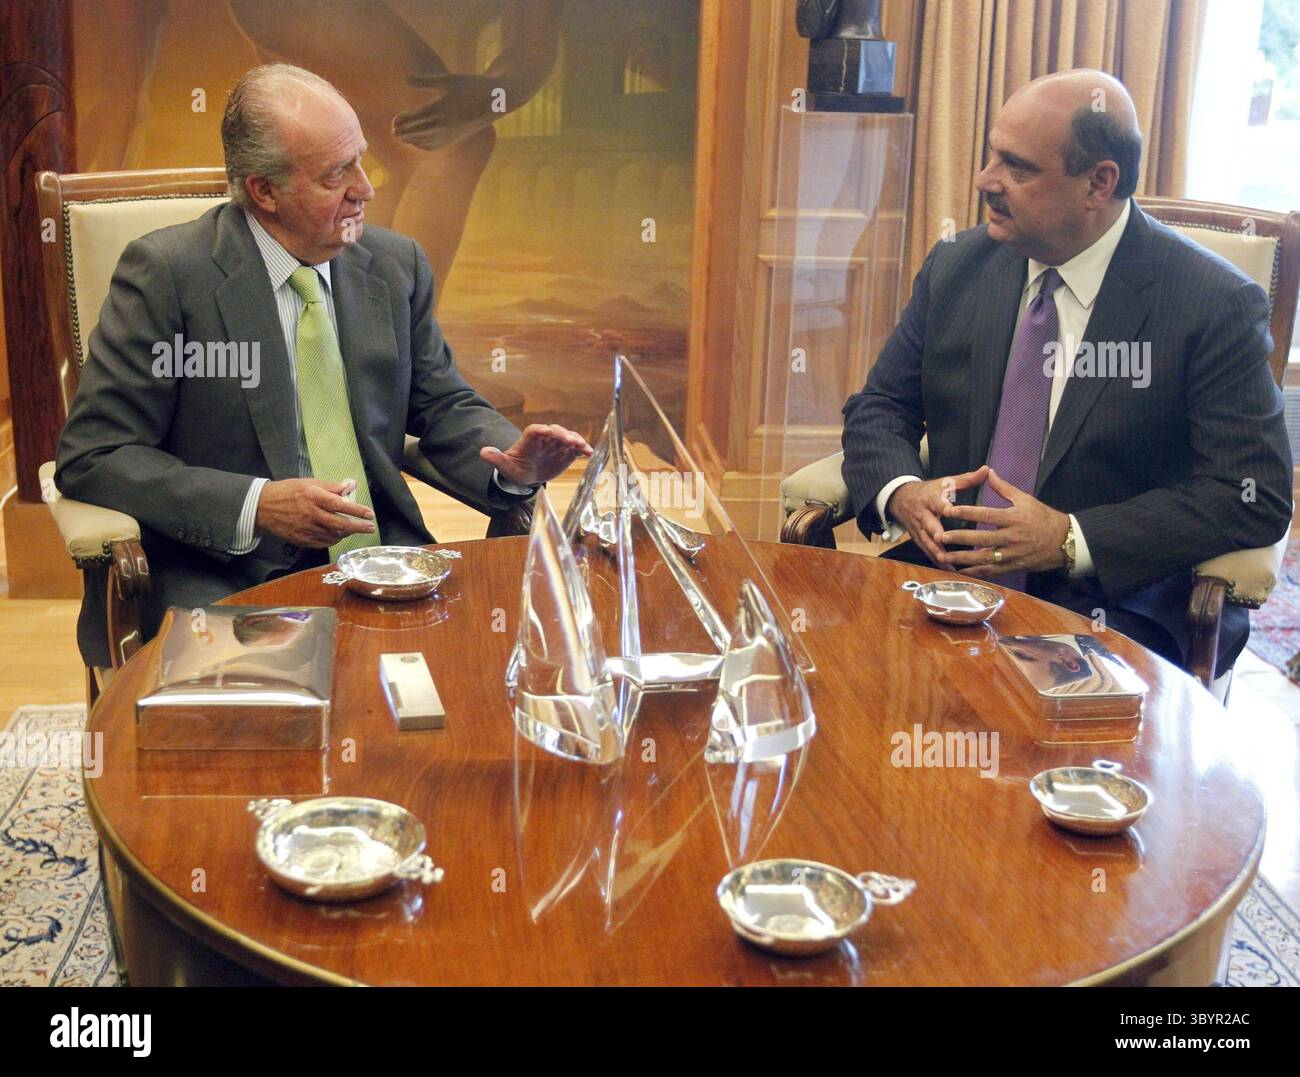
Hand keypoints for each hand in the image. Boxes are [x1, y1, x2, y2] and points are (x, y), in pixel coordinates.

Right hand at [254, 479, 375, 548]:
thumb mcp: (309, 483)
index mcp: (313, 497)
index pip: (340, 505)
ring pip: (333, 535)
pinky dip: (333, 539)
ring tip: (353, 529)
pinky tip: (338, 534)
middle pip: (339, 524)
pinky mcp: (301, 539)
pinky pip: (323, 543)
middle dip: (358, 527)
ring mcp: (305, 529)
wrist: (263, 507)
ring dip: (346, 533)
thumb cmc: (288, 492)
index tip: (369, 514)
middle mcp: (310, 514)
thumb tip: (351, 486)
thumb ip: (331, 487)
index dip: (357, 510)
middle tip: (370, 527)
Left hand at [393, 75, 497, 150]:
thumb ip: (424, 82)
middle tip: (393, 132)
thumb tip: (405, 79)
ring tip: (401, 138)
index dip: (403, 120)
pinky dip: (425, 145)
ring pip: (426, 140)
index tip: (394, 121)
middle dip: (404, 132)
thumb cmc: (468, 86)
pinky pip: (436, 145)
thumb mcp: (446, 81)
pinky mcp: (455, 138)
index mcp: (439, 108)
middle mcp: (443, 124)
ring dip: (412, 140)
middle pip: (418, 131)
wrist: (492, 100)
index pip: (416, 118)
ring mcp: (450, 133)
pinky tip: (417, 143)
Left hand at [480, 424, 592, 486]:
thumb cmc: (515, 468)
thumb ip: (496, 458)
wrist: (526, 475)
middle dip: (564, 435)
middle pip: (555, 432)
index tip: (550, 432)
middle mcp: (545, 438)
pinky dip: (582, 450)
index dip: (543, 430)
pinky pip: (575, 449)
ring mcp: (557, 445)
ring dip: (576, 441)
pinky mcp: (566, 453)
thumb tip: (483, 452)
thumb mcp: (504, 466)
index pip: (536, 430)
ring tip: (583, 447)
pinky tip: (589, 454)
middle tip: (572, 441)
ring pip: (568, 438)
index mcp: (529, 438)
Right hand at [886, 466, 988, 566]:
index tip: (952, 512)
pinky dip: (936, 561)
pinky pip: (926, 551)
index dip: (944, 508)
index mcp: (931, 499)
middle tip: (945, 543)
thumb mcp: (945, 482)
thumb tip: (986, 470)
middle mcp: (923, 515)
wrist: (901, 498)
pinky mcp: (917, 538)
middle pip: (929, 527)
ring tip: (947, 563)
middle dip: (937, 536)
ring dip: (936, 553)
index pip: (938, 503)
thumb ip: (967, 479)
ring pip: (926, 542)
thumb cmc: (929, 491)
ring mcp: (918, 528)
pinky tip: (948, 570)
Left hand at [939, 468, 1070, 576]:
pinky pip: (991, 571)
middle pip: (981, 538)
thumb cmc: (1043, 518)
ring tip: (944, 556)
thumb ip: (1004, 488)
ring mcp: (1012, 554)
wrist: (1064, 542)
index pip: (987, 514)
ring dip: (962, 558)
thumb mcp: (1026, 499)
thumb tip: (989, 472)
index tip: (950, 511)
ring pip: (984, 558)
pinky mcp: (1013, 567)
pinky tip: (960, 571)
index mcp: (1013, 518)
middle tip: (940, 537)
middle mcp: (1011, 537)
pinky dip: (975, 572)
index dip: (968, 513)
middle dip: (960, 538)